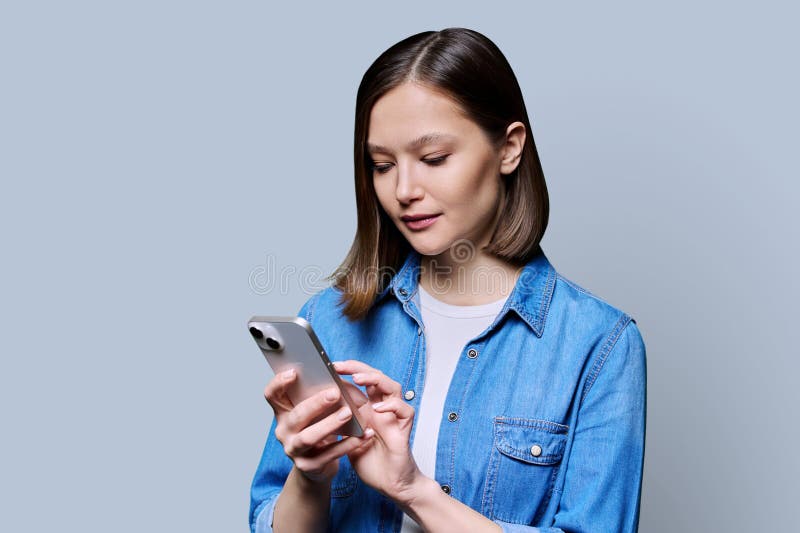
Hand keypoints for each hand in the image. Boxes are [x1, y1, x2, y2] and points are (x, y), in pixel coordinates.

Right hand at [263, 368, 374, 484]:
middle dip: (316, 403)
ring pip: (309, 437)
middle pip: (296, 415)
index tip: (294, 372)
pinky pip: (329, 455)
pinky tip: (363, 435)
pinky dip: (348, 444)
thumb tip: (337, 378)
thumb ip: (318, 396)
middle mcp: (283, 431)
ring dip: (329, 424)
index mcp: (283, 412)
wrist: (319, 465)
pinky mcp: (308, 466)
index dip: (278, 383)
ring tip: (348, 413)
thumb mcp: (314, 412)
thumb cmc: (318, 428)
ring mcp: (293, 450)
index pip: (271, 395)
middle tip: (335, 393)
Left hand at [333, 360, 421, 503]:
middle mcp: (382, 409)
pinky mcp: (403, 430)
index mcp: (368, 408)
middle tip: (339, 366)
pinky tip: (378, 408)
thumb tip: (318, 409)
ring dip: (376, 379)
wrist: (389, 484)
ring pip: (393, 387)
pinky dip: (392, 406)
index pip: (362, 380)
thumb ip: (340, 422)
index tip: (328, 367)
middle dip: (358, 367)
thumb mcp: (347, 438)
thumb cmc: (369, 461)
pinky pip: (405, 411)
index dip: (348, 370)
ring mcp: (393, 418)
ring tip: (359, 379)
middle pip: (377, 377)